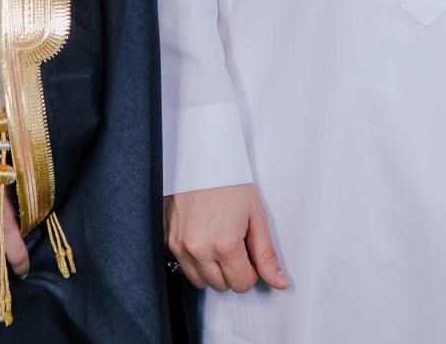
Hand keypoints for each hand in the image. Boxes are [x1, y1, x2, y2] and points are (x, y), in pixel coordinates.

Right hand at [164, 184, 290, 292]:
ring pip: (199, 281)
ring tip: (218, 243)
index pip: (242, 284)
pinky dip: (194, 259)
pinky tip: (203, 239)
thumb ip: (266, 254)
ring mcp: (179, 245)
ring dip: (212, 270)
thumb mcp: (256, 216)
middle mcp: (198, 248)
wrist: (201, 158)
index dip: (250, 271)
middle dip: (232, 271)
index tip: (249, 254)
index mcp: (224, 244)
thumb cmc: (228, 182)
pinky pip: (182, 265)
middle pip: (220, 286)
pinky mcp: (167, 239)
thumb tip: (279, 281)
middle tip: (235, 245)